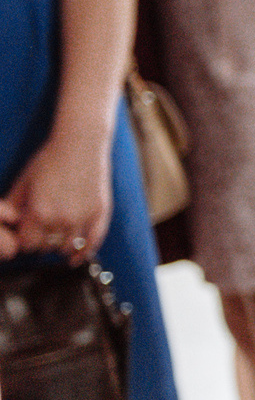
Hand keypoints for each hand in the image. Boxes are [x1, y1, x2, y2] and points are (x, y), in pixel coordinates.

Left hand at [8, 127, 111, 262]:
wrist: (81, 142)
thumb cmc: (49, 159)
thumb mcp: (22, 182)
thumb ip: (12, 207)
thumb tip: (7, 227)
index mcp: (39, 212)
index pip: (27, 245)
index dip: (25, 240)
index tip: (26, 233)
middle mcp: (61, 218)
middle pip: (47, 248)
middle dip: (42, 241)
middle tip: (42, 230)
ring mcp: (83, 216)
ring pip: (68, 247)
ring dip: (60, 245)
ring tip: (57, 236)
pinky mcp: (100, 212)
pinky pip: (93, 242)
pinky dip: (84, 252)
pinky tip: (76, 257)